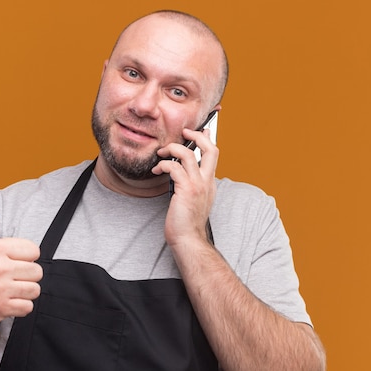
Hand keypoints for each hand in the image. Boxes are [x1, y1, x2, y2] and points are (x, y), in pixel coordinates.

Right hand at [0, 186, 42, 326]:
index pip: (34, 250)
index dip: (25, 257)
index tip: (12, 260)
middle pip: (37, 272)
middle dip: (26, 275)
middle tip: (10, 277)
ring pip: (34, 290)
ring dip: (24, 291)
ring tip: (9, 288)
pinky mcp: (0, 308)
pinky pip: (27, 307)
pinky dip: (20, 306)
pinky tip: (6, 301)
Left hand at [153, 127, 218, 246]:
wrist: (188, 240)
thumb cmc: (186, 223)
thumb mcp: (192, 200)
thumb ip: (190, 185)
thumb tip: (179, 173)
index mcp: (209, 183)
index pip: (214, 154)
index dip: (208, 139)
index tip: (202, 130)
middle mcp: (207, 182)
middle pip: (210, 149)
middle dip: (197, 136)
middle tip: (184, 132)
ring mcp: (198, 185)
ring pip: (189, 154)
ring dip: (172, 149)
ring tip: (161, 153)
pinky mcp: (186, 190)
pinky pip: (174, 167)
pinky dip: (163, 165)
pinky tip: (156, 170)